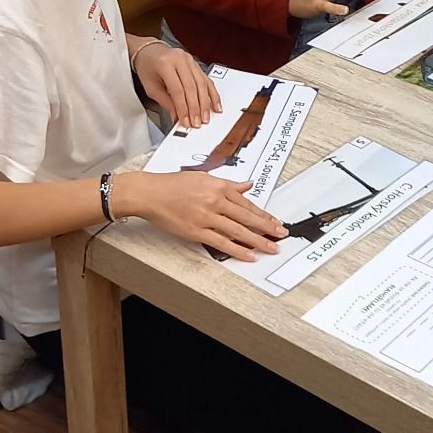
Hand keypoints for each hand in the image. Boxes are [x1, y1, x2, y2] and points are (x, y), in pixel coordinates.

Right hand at [112, 171, 286, 261]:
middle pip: (247, 217)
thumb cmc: (173, 184)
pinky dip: (237, 249)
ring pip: (238, 231)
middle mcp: (215, 201)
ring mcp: (206, 217)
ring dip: (257, 241)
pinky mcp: (196, 231)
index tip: (275, 221)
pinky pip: (221, 242)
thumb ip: (228, 184)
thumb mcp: (204, 177)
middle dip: (267, 227)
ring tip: (271, 248)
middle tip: (281, 235)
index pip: (247, 203)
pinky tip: (249, 255)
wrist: (151, 193)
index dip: (263, 214)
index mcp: (219, 186)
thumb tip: (248, 185)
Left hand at [134, 42, 220, 128]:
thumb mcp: (150, 87)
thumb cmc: (147, 67)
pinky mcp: (195, 62)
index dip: (183, 108)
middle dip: (196, 108)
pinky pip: (206, 79)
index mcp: (165, 64)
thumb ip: (165, 102)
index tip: (186, 121)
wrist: (148, 50)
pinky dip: (212, 93)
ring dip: (205, 103)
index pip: (177, 90)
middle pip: (192, 87)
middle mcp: (180, 59)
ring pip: (202, 83)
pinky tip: (215, 104)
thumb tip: (177, 117)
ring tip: (205, 117)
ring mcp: (189, 59)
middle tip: (197, 122)